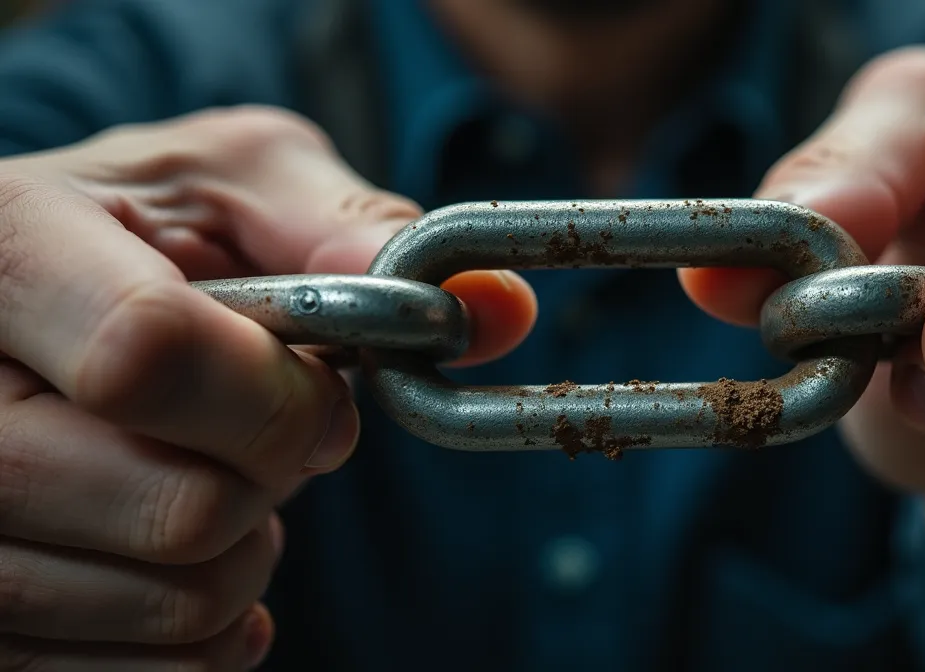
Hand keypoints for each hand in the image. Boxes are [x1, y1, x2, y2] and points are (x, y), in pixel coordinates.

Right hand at [0, 107, 535, 669]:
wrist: (47, 292)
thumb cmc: (151, 226)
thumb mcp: (241, 181)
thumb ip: (354, 231)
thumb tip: (495, 309)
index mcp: (3, 245)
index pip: (144, 354)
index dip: (278, 393)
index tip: (325, 394)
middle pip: (173, 505)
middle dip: (277, 476)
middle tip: (276, 436)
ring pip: (165, 601)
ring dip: (247, 553)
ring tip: (222, 479)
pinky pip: (139, 670)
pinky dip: (207, 628)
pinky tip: (193, 555)